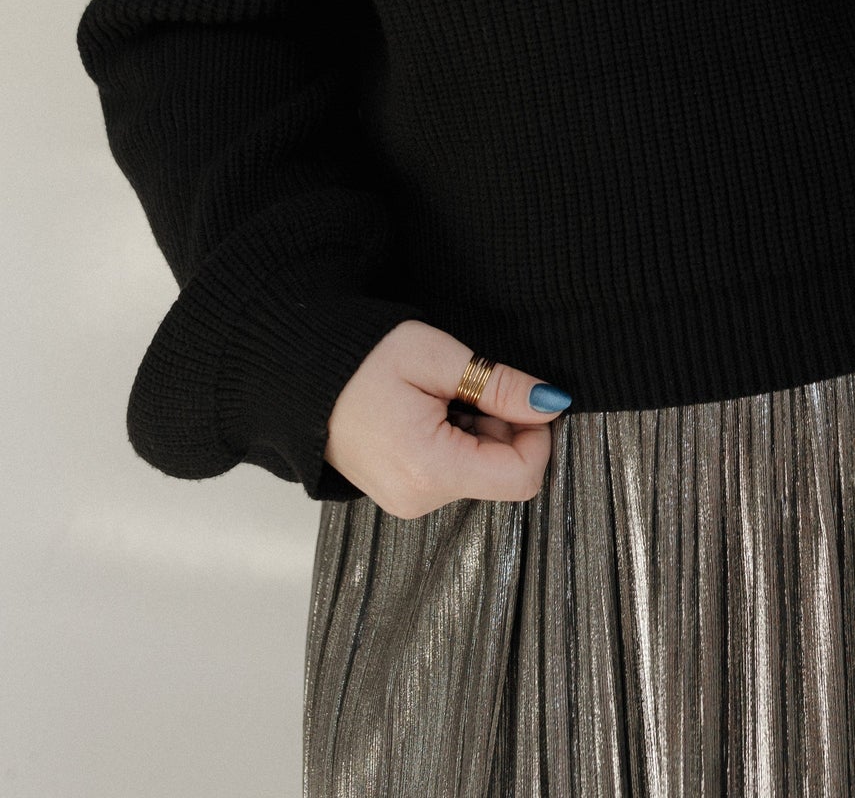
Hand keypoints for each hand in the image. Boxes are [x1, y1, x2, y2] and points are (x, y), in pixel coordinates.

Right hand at [323, 319, 570, 517]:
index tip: (521, 395)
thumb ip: (500, 385)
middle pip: (502, 475)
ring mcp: (408, 501)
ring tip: (441, 395)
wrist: (299, 374)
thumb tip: (551, 403)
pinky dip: (458, 440)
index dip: (537, 433)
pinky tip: (430, 411)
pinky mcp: (402, 493)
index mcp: (431, 469)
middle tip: (468, 386)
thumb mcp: (437, 357)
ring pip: (480, 473)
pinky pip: (453, 473)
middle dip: (504, 428)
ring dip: (479, 431)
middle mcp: (420, 499)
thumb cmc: (362, 359)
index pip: (522, 476)